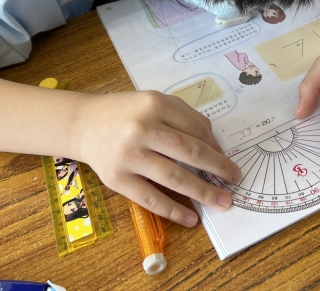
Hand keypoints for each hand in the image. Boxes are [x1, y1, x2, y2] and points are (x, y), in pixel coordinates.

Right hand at [78, 91, 241, 226]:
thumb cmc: (126, 112)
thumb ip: (184, 117)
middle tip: (235, 180)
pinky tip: (191, 218)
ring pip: (175, 178)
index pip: (196, 128)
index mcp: (155, 105)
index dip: (216, 146)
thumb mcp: (154, 102)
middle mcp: (142, 129)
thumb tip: (215, 147)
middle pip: (191, 153)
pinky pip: (151, 198)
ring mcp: (129, 156)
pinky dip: (174, 210)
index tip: (227, 159)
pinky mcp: (118, 178)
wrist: (83, 124)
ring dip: (204, 192)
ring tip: (223, 202)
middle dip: (219, 168)